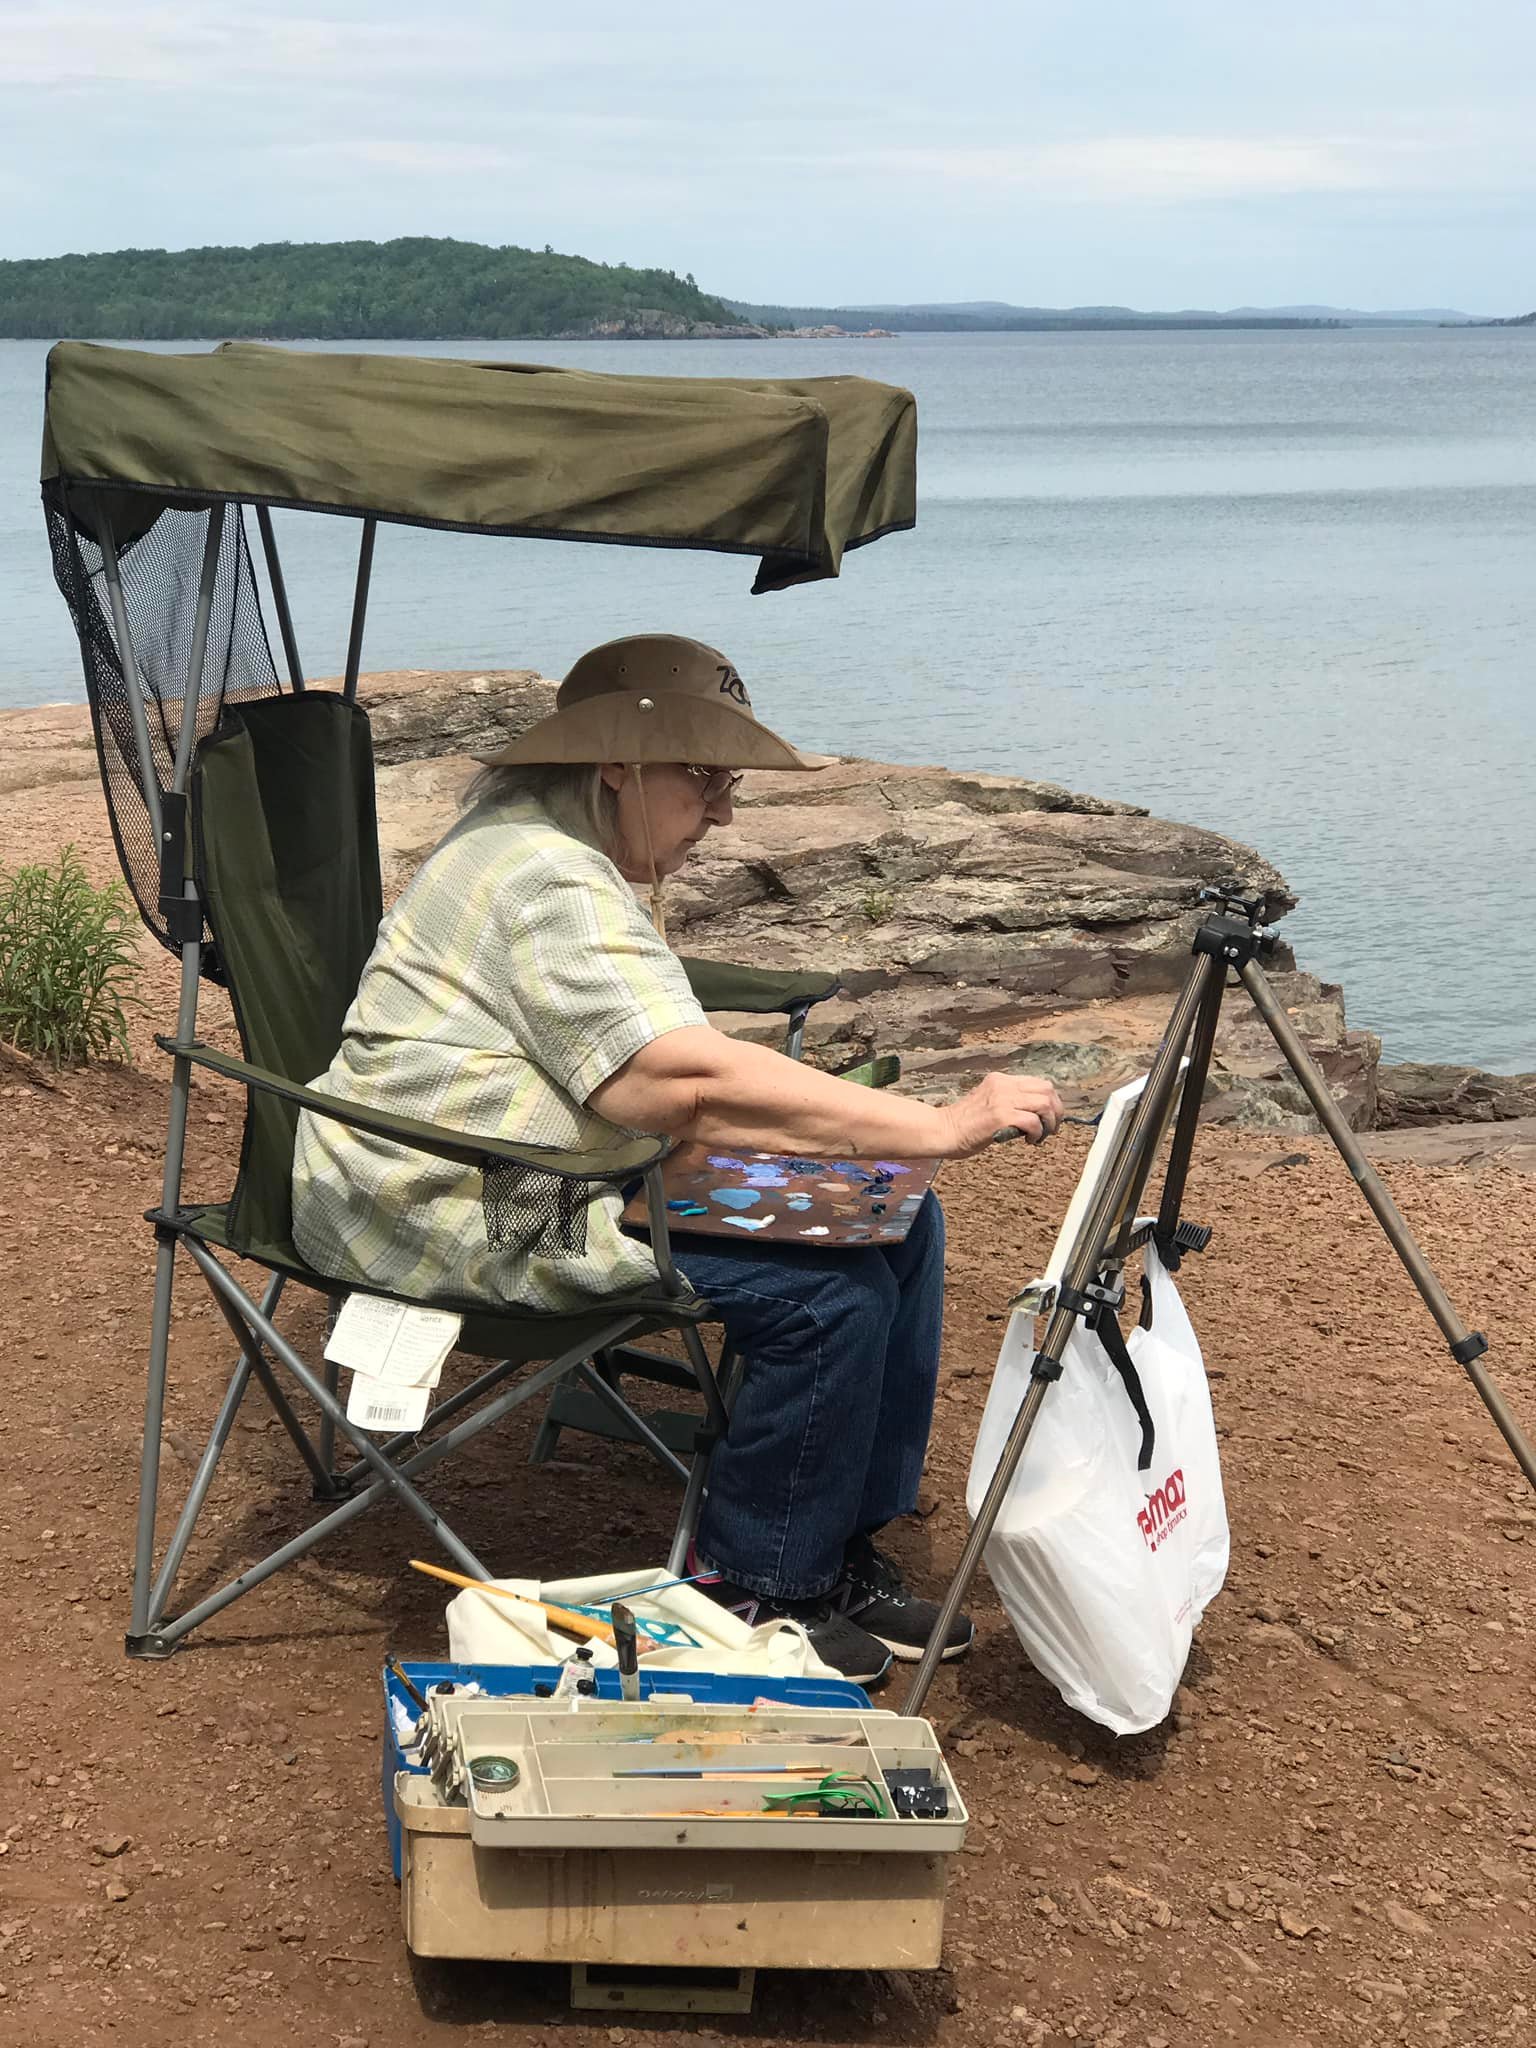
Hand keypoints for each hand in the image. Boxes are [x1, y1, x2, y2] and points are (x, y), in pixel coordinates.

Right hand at [939, 1072, 1065, 1156]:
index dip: (1051, 1101)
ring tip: (1039, 1136)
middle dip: (1056, 1112)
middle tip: (1050, 1129)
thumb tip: (1038, 1114)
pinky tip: (1028, 1141)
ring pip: (1044, 1104)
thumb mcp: (990, 1102)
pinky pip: (1033, 1122)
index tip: (1049, 1118)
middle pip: (1047, 1090)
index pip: (1039, 1083)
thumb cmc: (965, 1124)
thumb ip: (1010, 1102)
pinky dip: (1037, 1134)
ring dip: (1048, 1123)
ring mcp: (1002, 1099)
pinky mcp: (1000, 1116)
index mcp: (1001, 1080)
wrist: (943, 1131)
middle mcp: (1003, 1085)